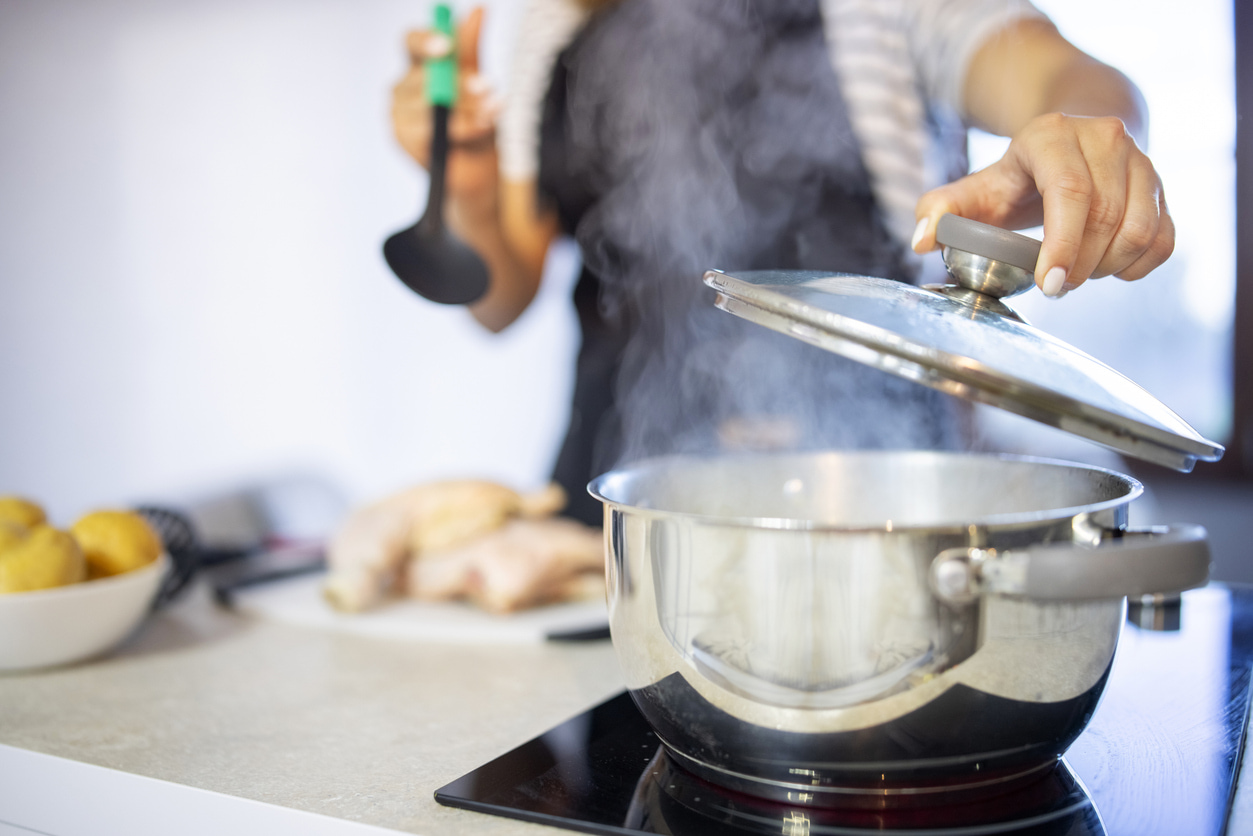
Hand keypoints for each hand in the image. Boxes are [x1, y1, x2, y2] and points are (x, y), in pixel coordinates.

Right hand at [391, 7, 499, 208]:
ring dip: (467, 111)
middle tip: (487, 89)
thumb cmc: (476, 128)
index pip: (412, 42)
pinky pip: (431, 126)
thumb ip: (472, 50)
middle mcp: (404, 87)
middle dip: (461, 85)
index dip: (426, 40)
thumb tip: (479, 9)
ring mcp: (399, 112)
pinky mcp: (402, 136)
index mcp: (421, 68)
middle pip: (425, 73)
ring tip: (487, 120)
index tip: (447, 46)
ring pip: (431, 101)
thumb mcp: (479, 86)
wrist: (477, 175)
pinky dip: (461, 129)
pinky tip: (476, 132)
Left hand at [912, 114, 1174, 296]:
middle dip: (1078, 265)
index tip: (1049, 284)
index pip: (1068, 192)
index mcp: (1052, 136)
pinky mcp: (1161, 187)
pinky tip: (1109, 268)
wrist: (1072, 141)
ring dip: (1107, 267)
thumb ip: (939, 211)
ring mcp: (1140, 161)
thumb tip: (920, 241)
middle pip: (1104, 217)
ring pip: (1139, 230)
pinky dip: (1137, 267)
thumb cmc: (1015, 176)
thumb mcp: (973, 188)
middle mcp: (1104, 139)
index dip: (1062, 244)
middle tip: (1053, 285)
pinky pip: (1163, 239)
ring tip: (1076, 272)